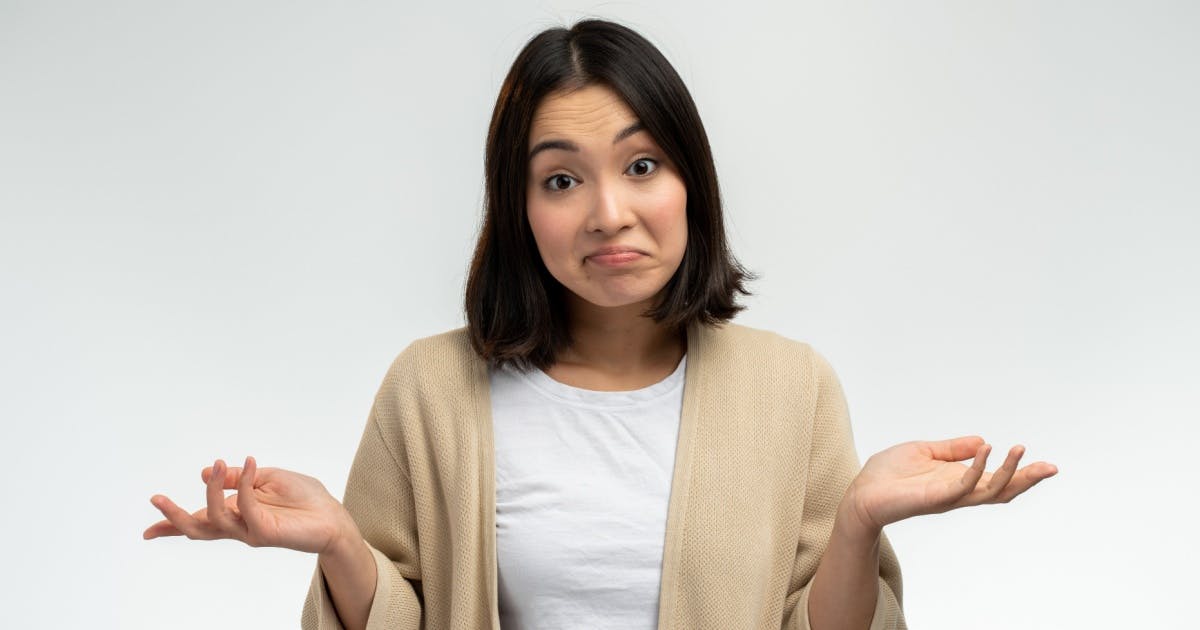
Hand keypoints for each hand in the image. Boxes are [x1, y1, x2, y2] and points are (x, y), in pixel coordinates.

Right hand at [143, 456, 355, 554]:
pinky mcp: (266, 531)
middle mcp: (239, 525)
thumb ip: (239, 477)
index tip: (147, 531)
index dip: (173, 524)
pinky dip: (244, 484)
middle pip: (198, 528)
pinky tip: (252, 463)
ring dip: (211, 491)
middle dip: (174, 517)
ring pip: (215, 520)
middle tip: (156, 499)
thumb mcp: (267, 478)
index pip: (200, 520)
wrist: (333, 516)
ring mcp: (251, 530)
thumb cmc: (304, 498)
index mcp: (236, 513)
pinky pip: (246, 506)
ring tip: (215, 465)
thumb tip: (207, 472)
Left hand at [843, 436, 1057, 533]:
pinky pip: (962, 485)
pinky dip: (976, 468)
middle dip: (1027, 480)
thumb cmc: (889, 474)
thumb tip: (982, 440)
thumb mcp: (925, 452)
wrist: (862, 492)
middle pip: (1003, 491)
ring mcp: (948, 497)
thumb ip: (952, 449)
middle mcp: (959, 492)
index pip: (997, 481)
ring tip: (1020, 450)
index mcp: (959, 481)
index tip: (1048, 466)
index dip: (1022, 474)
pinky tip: (985, 449)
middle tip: (1050, 467)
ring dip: (1008, 472)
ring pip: (989, 491)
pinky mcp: (934, 498)